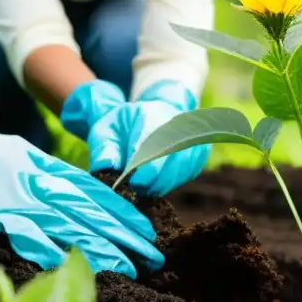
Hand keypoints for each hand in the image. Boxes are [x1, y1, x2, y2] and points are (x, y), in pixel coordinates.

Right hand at [0, 115, 164, 276]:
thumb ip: (15, 183)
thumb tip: (41, 211)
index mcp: (23, 156)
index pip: (80, 183)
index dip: (113, 206)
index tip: (139, 225)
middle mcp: (21, 167)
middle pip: (83, 201)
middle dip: (122, 228)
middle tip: (154, 251)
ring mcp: (3, 186)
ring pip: (66, 218)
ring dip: (103, 245)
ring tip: (135, 266)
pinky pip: (26, 232)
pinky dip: (54, 250)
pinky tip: (80, 267)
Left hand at [61, 79, 209, 196]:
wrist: (154, 114)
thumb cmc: (126, 126)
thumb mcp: (106, 129)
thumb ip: (103, 147)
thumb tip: (107, 165)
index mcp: (149, 115)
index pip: (149, 144)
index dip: (140, 167)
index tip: (131, 181)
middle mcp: (175, 125)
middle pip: (169, 158)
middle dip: (151, 179)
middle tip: (136, 187)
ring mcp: (189, 138)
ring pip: (180, 170)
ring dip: (161, 184)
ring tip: (144, 185)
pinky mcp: (198, 152)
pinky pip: (186, 175)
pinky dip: (171, 183)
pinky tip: (157, 181)